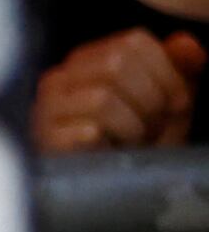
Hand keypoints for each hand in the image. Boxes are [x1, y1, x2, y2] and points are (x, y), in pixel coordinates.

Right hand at [34, 27, 200, 151]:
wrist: (109, 189)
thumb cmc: (138, 143)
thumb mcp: (168, 101)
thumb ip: (179, 68)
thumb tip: (187, 44)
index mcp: (90, 60)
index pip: (133, 42)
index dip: (168, 72)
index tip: (178, 103)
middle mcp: (61, 77)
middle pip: (115, 62)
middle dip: (150, 98)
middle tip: (156, 125)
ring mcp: (47, 108)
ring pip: (101, 97)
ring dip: (133, 125)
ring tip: (133, 141)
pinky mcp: (44, 139)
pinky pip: (87, 131)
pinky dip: (112, 144)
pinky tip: (111, 152)